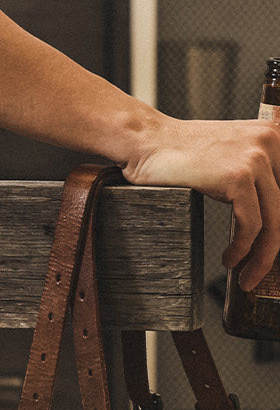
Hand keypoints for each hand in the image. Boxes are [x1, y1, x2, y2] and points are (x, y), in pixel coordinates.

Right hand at [123, 115, 279, 290]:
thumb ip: (257, 174)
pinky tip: (230, 258)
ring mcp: (255, 158)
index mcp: (271, 136)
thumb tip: (276, 217)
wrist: (144, 140)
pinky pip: (251, 225)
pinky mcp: (238, 176)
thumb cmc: (178, 150)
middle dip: (274, 245)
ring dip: (263, 257)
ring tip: (248, 273)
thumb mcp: (230, 153)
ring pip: (274, 223)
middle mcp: (269, 142)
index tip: (273, 247)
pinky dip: (242, 249)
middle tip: (261, 267)